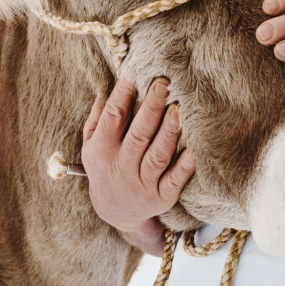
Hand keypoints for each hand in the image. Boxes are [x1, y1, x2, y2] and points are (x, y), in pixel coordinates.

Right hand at [81, 76, 195, 238]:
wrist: (116, 213)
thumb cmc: (106, 168)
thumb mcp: (91, 146)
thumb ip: (97, 119)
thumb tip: (106, 89)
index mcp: (102, 149)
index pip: (113, 117)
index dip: (123, 95)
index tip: (135, 72)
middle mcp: (121, 166)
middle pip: (138, 134)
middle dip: (152, 107)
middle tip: (164, 83)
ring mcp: (141, 183)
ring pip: (157, 155)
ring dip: (169, 132)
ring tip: (178, 109)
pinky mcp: (160, 197)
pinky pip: (173, 182)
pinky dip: (183, 167)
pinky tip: (193, 152)